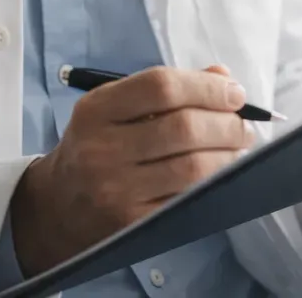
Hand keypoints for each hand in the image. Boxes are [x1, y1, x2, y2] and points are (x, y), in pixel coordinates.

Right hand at [9, 64, 254, 274]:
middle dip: (227, 124)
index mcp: (97, 110)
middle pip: (183, 128)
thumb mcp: (115, 108)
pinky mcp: (132, 223)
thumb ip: (166, 89)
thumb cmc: (96, 146)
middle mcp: (101, 148)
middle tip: (244, 125)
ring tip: (239, 149)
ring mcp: (116, 190)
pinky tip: (222, 174)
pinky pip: (187, 199)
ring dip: (228, 155)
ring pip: (192, 168)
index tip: (234, 92)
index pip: (161, 86)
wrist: (56, 208)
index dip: (206, 86)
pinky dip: (214, 183)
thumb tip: (223, 77)